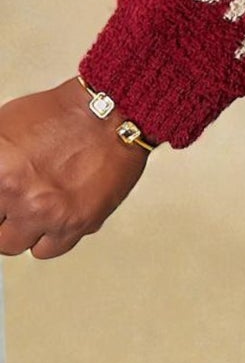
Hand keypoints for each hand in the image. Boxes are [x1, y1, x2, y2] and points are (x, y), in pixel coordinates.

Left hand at [0, 78, 151, 258]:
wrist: (116, 112)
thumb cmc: (67, 114)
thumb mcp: (7, 125)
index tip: (3, 197)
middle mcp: (19, 194)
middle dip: (4, 213)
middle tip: (18, 196)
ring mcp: (46, 212)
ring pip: (13, 244)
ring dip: (22, 226)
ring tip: (35, 204)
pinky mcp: (75, 224)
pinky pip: (46, 250)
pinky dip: (49, 235)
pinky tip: (54, 214)